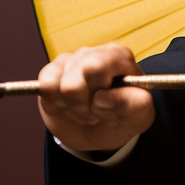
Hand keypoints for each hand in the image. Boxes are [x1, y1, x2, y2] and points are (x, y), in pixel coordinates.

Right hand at [38, 43, 154, 152]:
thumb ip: (135, 105)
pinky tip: (70, 105)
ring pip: (59, 87)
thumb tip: (104, 96)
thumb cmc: (122, 118)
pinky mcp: (51, 72)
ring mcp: (71, 60)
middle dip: (83, 107)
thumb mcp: (139, 117)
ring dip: (72, 108)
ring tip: (86, 110)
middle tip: (96, 113)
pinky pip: (45, 87)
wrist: (100, 132)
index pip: (99, 67)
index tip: (111, 109)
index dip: (100, 96)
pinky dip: (56, 103)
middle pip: (74, 81)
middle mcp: (94, 53)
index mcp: (120, 57)